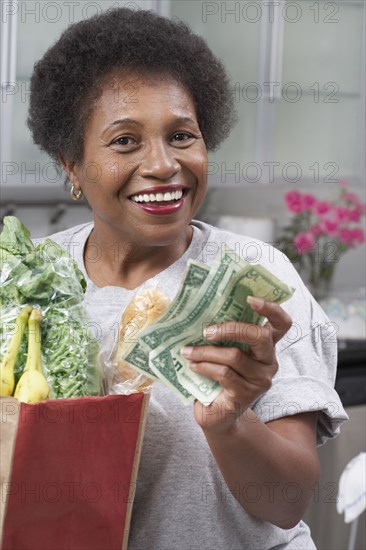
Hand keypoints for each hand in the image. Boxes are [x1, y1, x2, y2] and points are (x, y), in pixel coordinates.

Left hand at [181, 296, 291, 433]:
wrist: (217, 415)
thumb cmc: (217, 377)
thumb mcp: (222, 351)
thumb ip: (221, 335)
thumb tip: (198, 313)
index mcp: (265, 345)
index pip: (281, 324)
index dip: (271, 309)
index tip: (251, 299)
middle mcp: (269, 361)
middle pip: (259, 336)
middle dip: (231, 328)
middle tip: (206, 330)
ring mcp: (260, 379)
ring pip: (234, 356)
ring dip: (206, 351)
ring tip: (187, 351)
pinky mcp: (247, 394)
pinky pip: (224, 373)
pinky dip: (204, 366)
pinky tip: (193, 365)